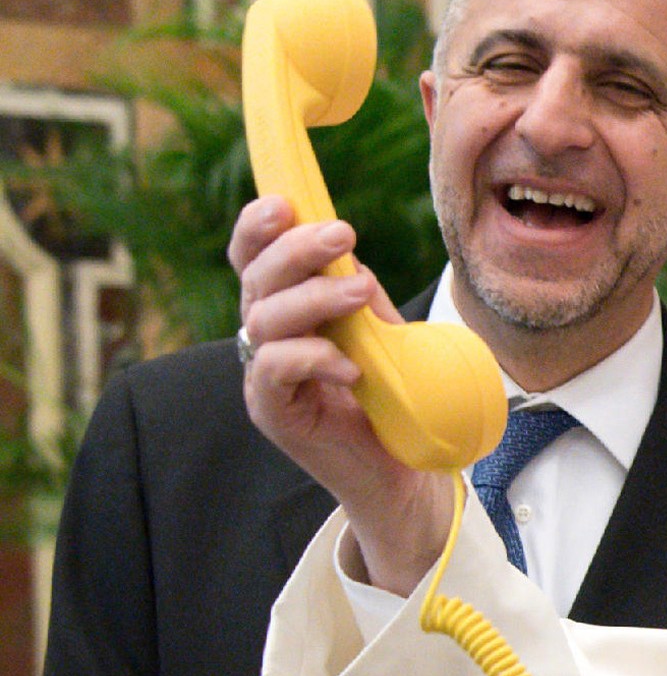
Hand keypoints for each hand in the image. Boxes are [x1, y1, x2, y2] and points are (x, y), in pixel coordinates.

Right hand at [231, 194, 453, 593]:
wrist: (405, 473)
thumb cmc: (393, 400)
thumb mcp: (380, 334)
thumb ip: (357, 295)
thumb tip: (348, 255)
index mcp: (286, 310)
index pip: (253, 259)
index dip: (257, 227)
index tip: (285, 202)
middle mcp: (265, 338)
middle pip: (256, 279)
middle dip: (295, 249)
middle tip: (344, 235)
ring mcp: (265, 377)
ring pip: (263, 319)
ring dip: (313, 298)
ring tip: (362, 295)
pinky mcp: (274, 414)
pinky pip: (272, 369)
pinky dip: (311, 357)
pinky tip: (349, 365)